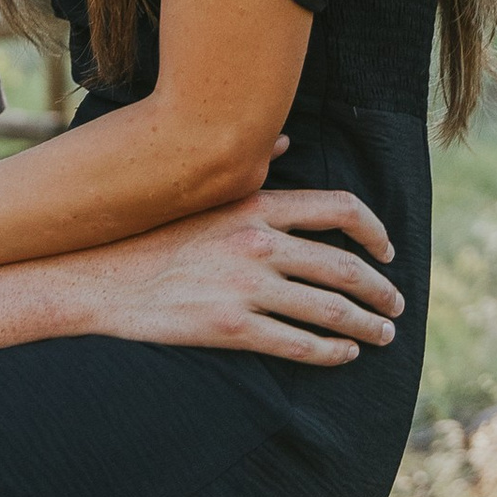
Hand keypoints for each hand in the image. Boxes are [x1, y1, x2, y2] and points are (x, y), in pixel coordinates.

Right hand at [67, 189, 402, 364]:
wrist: (100, 279)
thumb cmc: (153, 236)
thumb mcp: (203, 194)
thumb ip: (250, 171)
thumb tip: (284, 141)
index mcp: (256, 206)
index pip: (340, 208)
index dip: (374, 231)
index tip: (389, 250)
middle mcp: (259, 244)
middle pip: (345, 266)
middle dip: (381, 289)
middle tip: (396, 304)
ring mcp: (246, 288)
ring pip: (331, 310)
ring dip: (367, 325)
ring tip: (383, 335)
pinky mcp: (231, 329)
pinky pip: (299, 345)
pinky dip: (332, 352)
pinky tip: (345, 355)